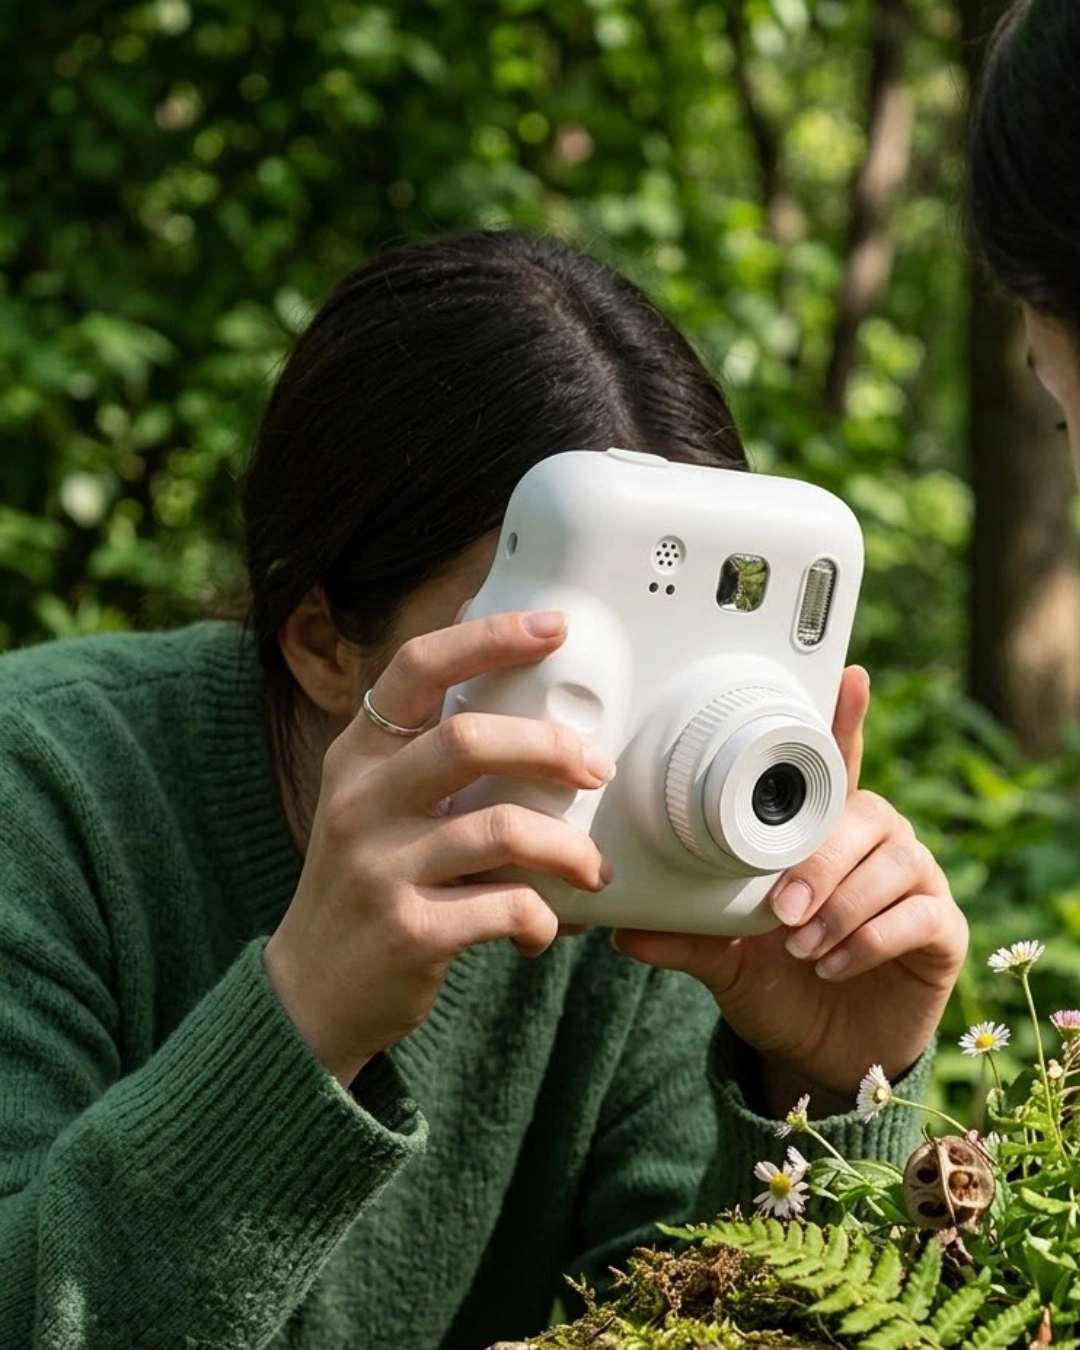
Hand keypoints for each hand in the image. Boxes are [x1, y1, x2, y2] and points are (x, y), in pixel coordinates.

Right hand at [263, 611, 612, 1086]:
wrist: (311, 992)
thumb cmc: (366, 885)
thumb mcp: (373, 807)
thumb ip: (429, 762)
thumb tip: (530, 711)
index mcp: (358, 757)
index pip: (416, 667)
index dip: (488, 637)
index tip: (553, 627)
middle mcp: (360, 802)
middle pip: (469, 739)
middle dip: (551, 747)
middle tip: (596, 769)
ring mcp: (380, 867)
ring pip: (501, 828)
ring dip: (566, 848)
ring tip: (592, 870)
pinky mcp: (408, 931)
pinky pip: (504, 907)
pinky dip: (540, 918)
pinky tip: (540, 930)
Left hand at [612, 667, 968, 1107]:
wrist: (821, 1053)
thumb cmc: (775, 986)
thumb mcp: (723, 962)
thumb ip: (686, 940)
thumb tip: (622, 929)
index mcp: (823, 835)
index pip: (838, 768)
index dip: (845, 721)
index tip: (850, 676)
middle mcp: (875, 845)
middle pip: (865, 815)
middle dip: (821, 862)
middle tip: (782, 911)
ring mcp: (914, 883)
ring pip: (895, 863)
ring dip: (843, 905)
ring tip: (802, 947)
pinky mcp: (941, 929)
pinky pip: (920, 914)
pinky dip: (872, 939)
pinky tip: (833, 964)